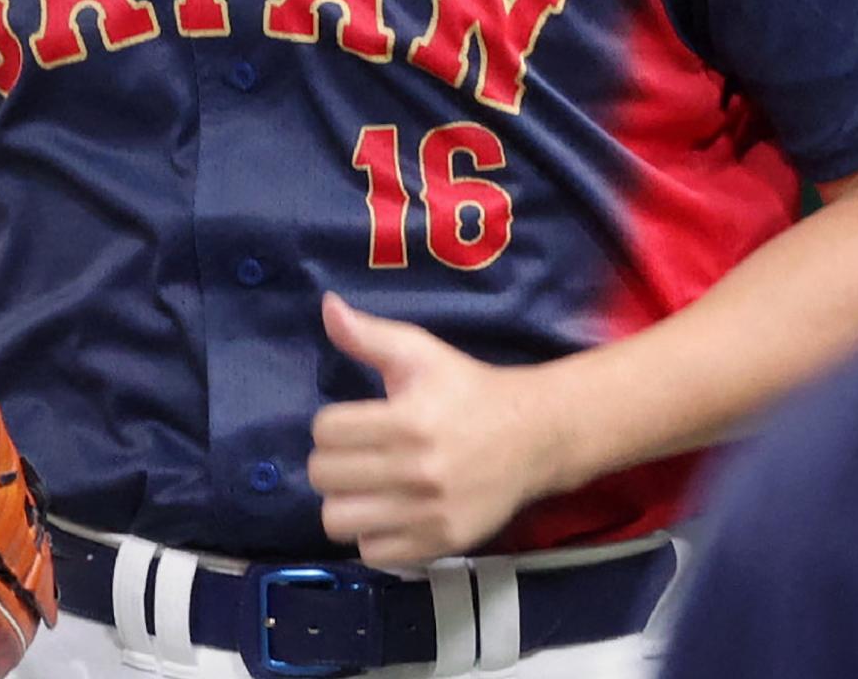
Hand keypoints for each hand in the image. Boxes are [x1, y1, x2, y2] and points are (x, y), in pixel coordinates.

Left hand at [308, 294, 569, 566]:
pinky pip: (372, 552)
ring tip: (363, 489)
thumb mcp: (421, 353)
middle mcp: (417, 469)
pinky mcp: (440, 542)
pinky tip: (387, 513)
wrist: (533, 437)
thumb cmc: (469, 391)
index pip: (325, 431)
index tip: (351, 424)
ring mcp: (429, 512)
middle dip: (331, 462)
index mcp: (408, 419)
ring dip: (344, 503)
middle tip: (354, 456)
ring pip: (339, 520)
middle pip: (324, 476)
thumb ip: (368, 335)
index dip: (330, 425)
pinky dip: (372, 534)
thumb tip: (327, 306)